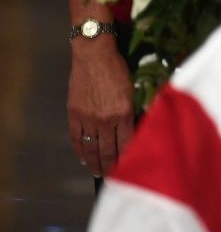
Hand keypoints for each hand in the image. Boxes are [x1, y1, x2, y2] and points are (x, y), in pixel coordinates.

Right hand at [68, 40, 134, 177]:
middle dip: (111, 165)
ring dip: (95, 162)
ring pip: (92, 148)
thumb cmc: (119, 68)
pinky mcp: (74, 115)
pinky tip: (84, 159)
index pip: (127, 143)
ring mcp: (88, 118)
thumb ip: (133, 111)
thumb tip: (134, 129)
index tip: (129, 168)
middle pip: (108, 150)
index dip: (128, 157)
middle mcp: (106, 119)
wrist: (94, 55)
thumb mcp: (133, 89)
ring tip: (99, 172)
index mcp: (124, 113)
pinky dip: (80, 151)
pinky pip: (76, 138)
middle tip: (113, 176)